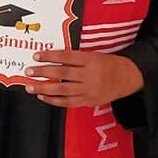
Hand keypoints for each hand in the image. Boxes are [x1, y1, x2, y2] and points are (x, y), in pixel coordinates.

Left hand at [24, 50, 143, 107]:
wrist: (128, 78)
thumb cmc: (108, 64)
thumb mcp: (93, 55)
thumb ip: (74, 58)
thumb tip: (51, 58)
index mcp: (91, 60)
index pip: (66, 57)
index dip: (50, 56)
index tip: (36, 55)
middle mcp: (90, 76)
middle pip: (62, 74)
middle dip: (43, 73)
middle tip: (29, 71)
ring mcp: (89, 90)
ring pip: (63, 90)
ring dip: (44, 89)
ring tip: (31, 87)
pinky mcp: (89, 101)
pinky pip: (68, 102)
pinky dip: (54, 100)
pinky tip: (43, 97)